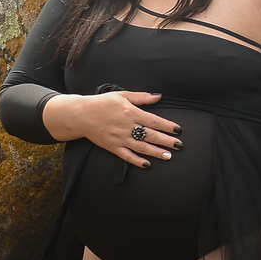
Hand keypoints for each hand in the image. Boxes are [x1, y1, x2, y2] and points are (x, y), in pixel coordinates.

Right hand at [41, 90, 182, 164]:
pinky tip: (147, 164)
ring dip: (156, 152)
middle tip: (179, 145)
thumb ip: (141, 97)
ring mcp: (119, 138)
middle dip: (166, 141)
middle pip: (150, 135)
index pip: (153, 120)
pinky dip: (137, 161)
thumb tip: (157, 96)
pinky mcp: (112, 147)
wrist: (81, 114)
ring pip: (141, 147)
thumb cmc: (102, 103)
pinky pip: (127, 156)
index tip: (177, 130)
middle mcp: (126, 126)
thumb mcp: (122, 95)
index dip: (167, 126)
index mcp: (130, 112)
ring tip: (168, 156)